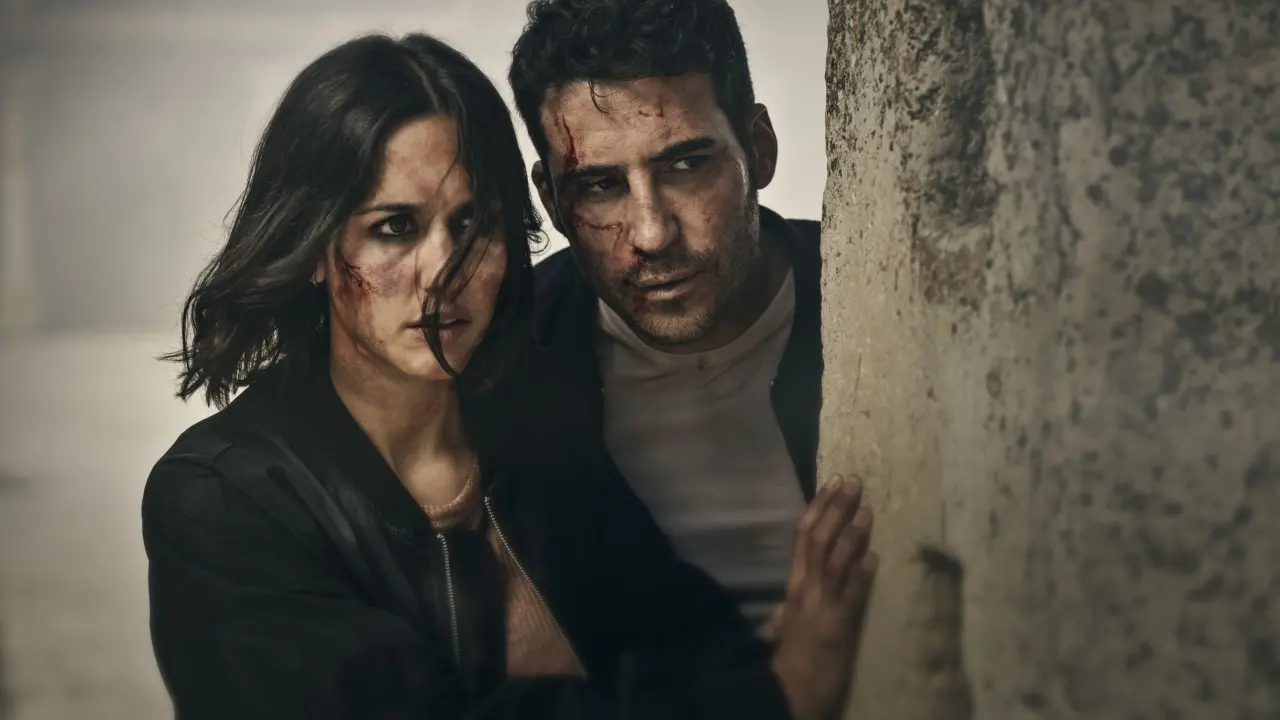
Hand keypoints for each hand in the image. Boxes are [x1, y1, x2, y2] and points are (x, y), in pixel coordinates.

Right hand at [769, 474, 876, 719]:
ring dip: (851, 533)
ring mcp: (821, 605)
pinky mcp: (838, 625)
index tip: (833, 482)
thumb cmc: (786, 662)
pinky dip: (862, 575)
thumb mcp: (781, 634)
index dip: (819, 506)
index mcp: (793, 587)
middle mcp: (805, 589)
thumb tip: (777, 613)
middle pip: (819, 539)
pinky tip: (874, 557)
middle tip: (854, 481)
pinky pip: (850, 595)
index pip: (802, 537)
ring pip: (834, 560)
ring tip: (867, 509)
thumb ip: (781, 618)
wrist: (785, 692)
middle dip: (837, 507)